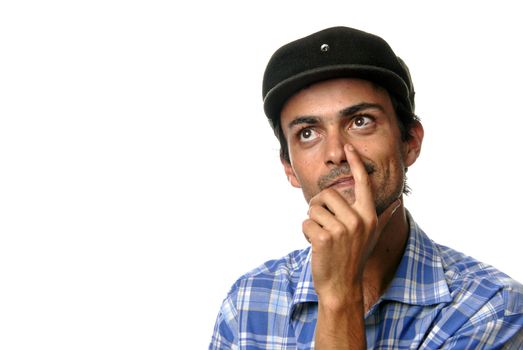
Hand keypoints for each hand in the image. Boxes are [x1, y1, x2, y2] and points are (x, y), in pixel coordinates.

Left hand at [303, 144, 400, 304]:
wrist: (342, 285)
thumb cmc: (354, 257)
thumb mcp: (372, 236)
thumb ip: (382, 218)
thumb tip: (396, 203)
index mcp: (369, 215)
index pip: (362, 183)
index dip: (355, 163)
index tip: (348, 147)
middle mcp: (358, 220)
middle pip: (327, 194)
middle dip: (319, 207)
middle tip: (325, 225)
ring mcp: (342, 230)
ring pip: (313, 208)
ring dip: (312, 222)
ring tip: (323, 237)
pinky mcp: (324, 238)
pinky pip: (305, 223)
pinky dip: (306, 233)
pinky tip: (316, 246)